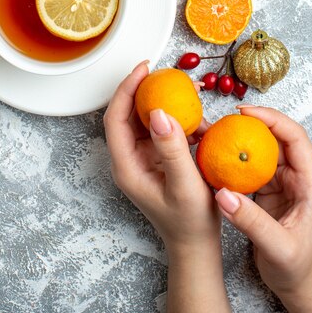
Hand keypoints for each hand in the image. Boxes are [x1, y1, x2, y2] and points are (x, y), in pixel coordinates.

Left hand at [104, 62, 231, 312]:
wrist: (196, 244)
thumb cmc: (190, 222)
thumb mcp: (184, 185)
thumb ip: (172, 149)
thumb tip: (160, 111)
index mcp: (126, 166)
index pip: (115, 118)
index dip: (126, 90)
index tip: (144, 69)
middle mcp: (129, 158)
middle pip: (126, 113)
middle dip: (143, 89)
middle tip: (163, 71)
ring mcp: (142, 157)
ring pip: (144, 118)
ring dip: (161, 101)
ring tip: (183, 88)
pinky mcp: (156, 157)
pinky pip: (160, 128)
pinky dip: (175, 117)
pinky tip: (195, 114)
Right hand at [215, 105, 311, 312]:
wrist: (294, 281)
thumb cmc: (294, 266)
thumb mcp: (277, 247)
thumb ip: (251, 221)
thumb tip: (223, 194)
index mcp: (310, 183)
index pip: (294, 137)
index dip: (271, 119)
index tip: (245, 113)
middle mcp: (298, 176)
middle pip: (279, 135)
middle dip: (254, 121)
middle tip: (227, 118)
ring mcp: (283, 179)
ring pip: (264, 146)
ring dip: (243, 137)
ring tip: (218, 131)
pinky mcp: (267, 186)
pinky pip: (251, 162)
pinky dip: (235, 156)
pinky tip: (218, 154)